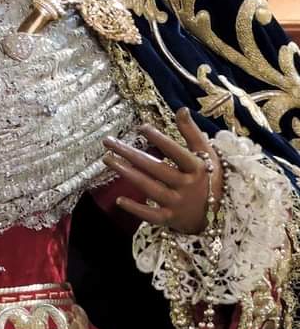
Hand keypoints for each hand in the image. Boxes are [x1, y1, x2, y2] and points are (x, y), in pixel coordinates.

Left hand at [103, 109, 222, 234]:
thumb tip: (181, 109)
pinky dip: (136, 209)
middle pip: (155, 168)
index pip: (175, 152)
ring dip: (127, 174)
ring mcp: (177, 204)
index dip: (159, 139)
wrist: (220, 213)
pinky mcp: (170, 219)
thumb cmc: (208, 177)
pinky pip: (151, 215)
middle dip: (130, 154)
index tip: (140, 127)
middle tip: (108, 142)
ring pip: (149, 188)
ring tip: (108, 159)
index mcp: (196, 168)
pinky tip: (119, 199)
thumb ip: (191, 132)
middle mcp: (186, 186)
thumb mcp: (206, 153)